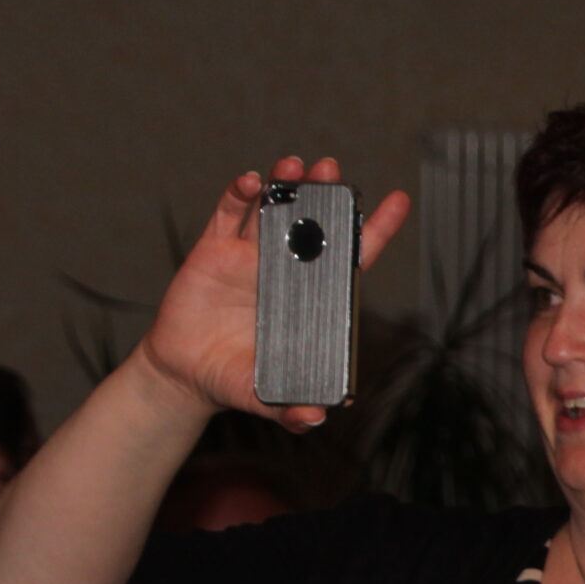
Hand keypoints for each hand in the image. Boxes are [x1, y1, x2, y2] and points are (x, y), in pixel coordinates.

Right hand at [135, 155, 409, 431]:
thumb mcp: (265, 398)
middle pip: (315, 224)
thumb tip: (314, 418)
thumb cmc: (235, 379)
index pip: (352, 257)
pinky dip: (240, 195)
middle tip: (333, 169)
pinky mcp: (214, 251)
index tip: (398, 200)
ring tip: (297, 165)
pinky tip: (251, 182)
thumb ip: (290, 408)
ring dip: (287, 185)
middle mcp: (287, 270)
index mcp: (312, 298)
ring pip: (274, 211)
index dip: (374, 229)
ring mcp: (251, 256)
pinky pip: (229, 216)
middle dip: (326, 195)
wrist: (185, 374)